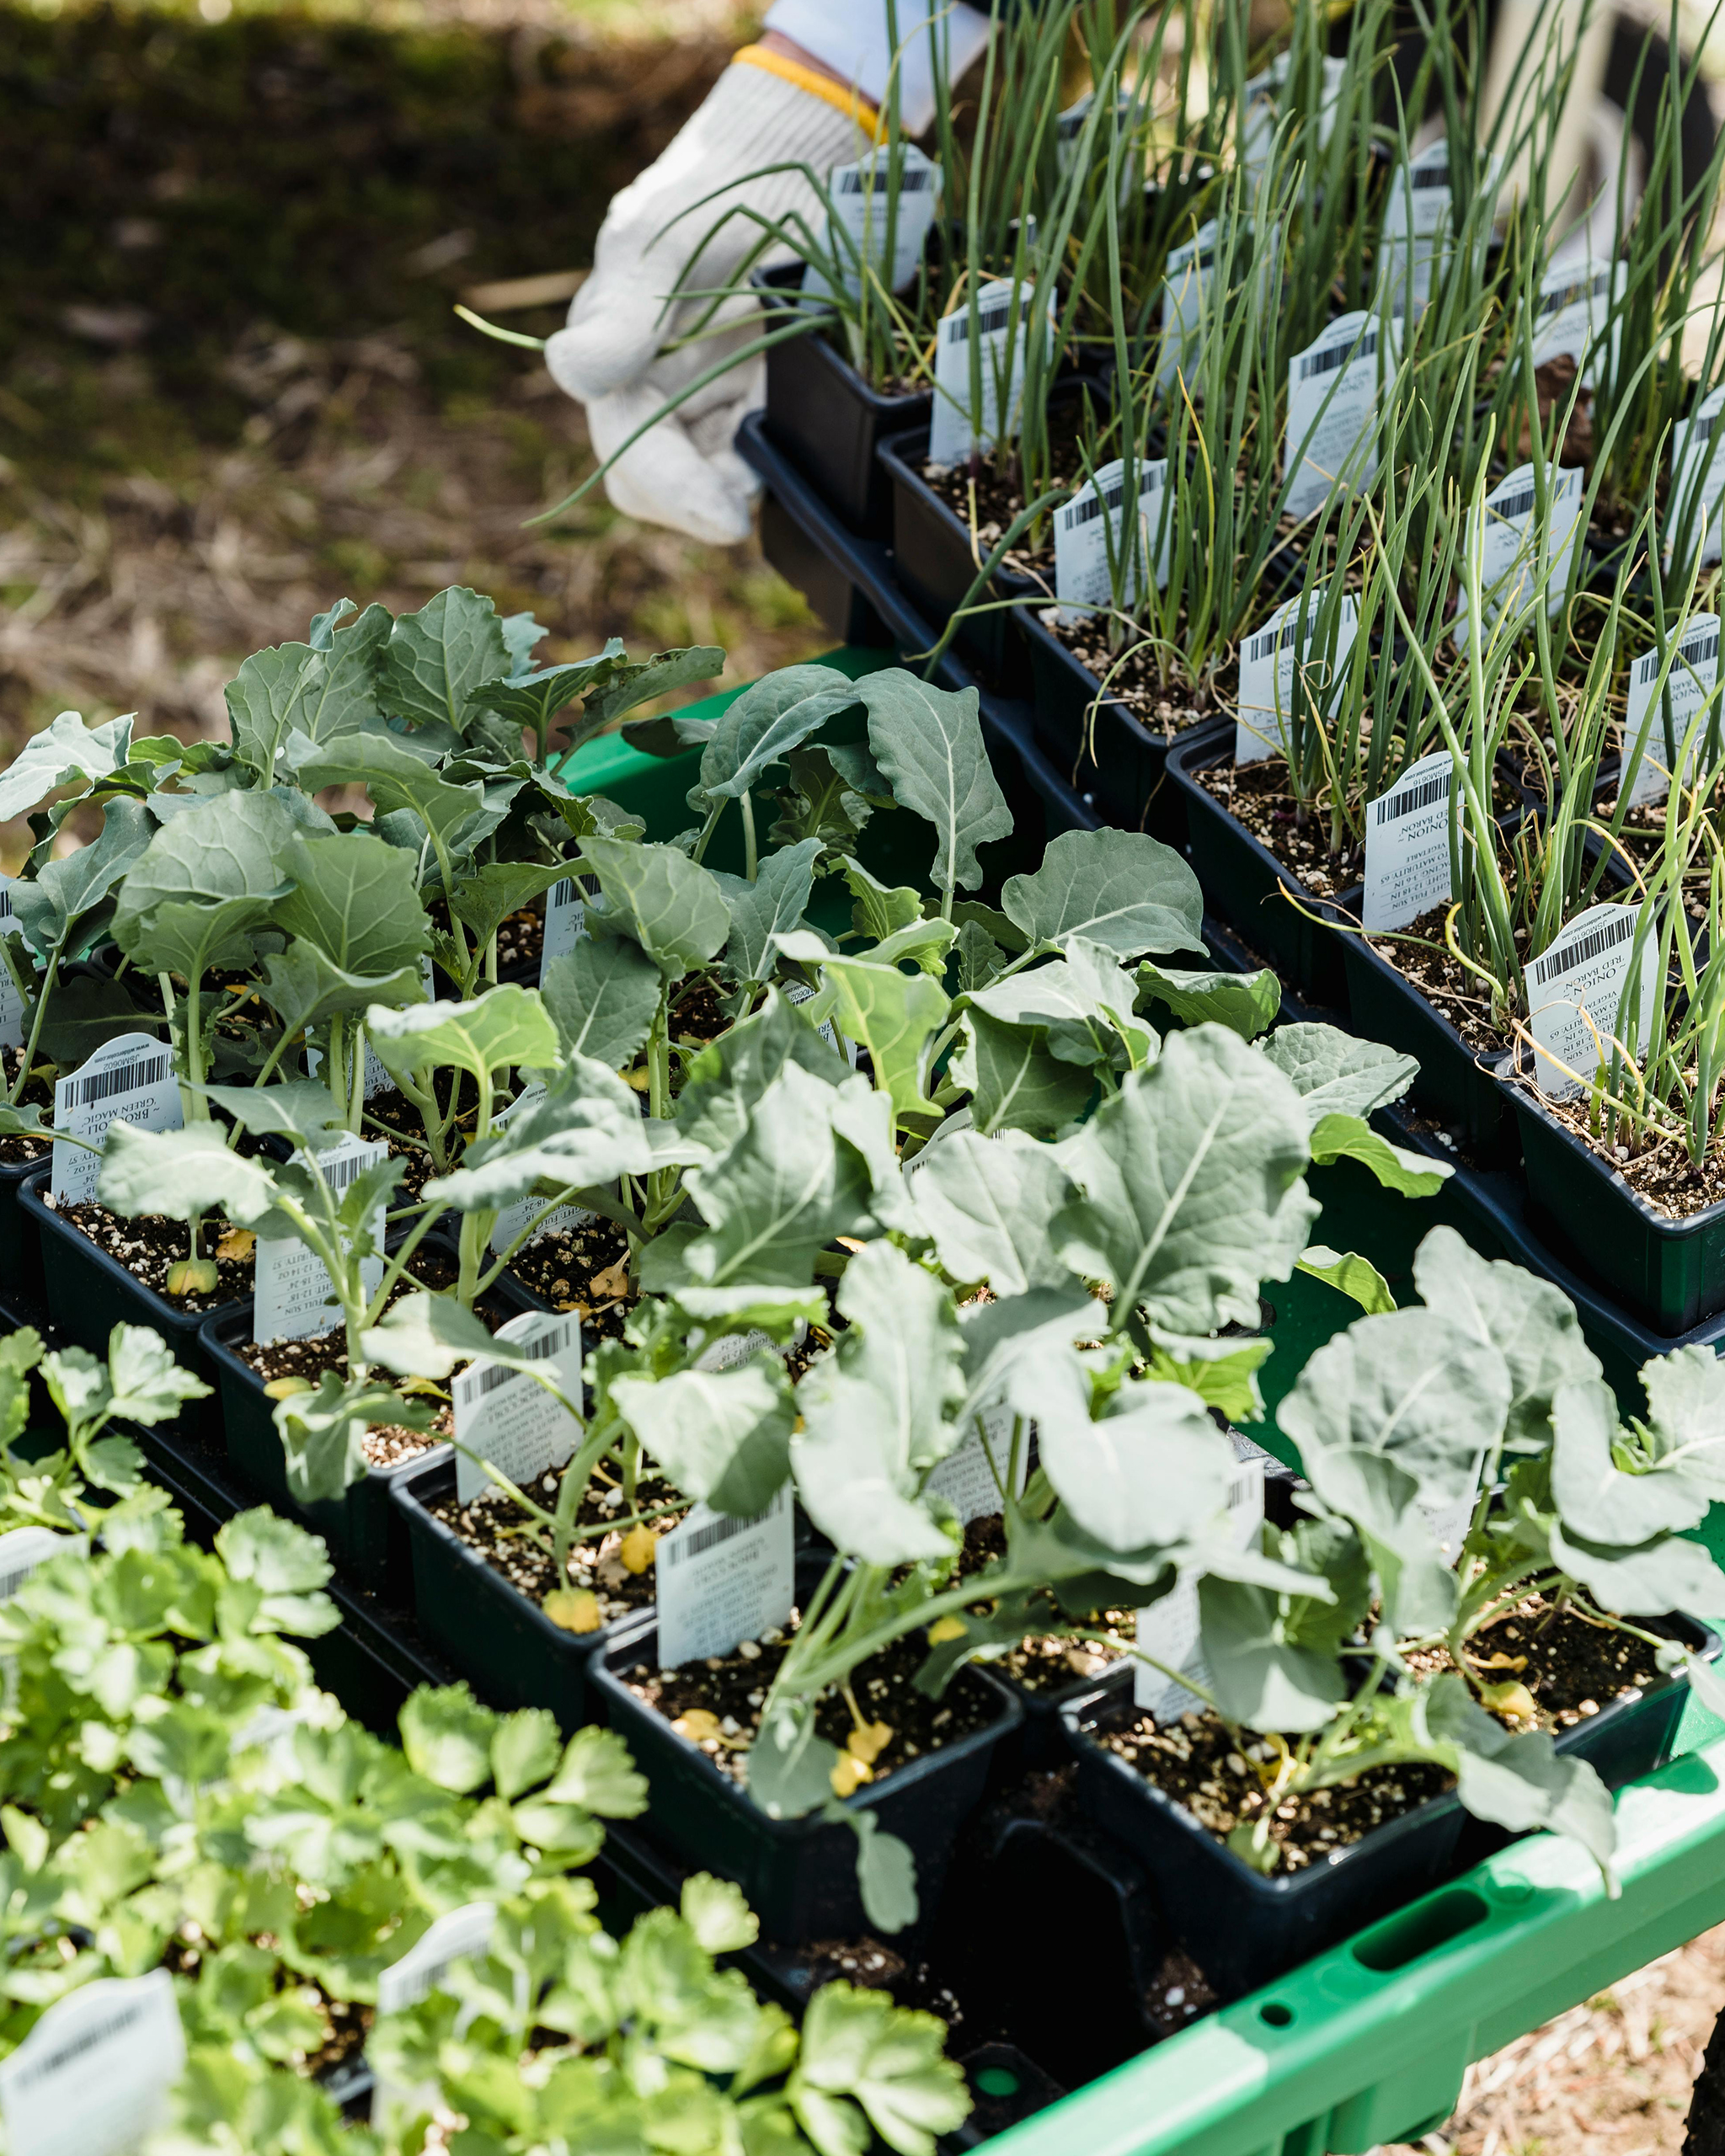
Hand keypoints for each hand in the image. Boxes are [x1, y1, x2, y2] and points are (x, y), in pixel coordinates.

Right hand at [547, 49, 871, 544]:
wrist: (791, 162)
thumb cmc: (717, 189)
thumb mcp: (666, 240)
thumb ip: (625, 312)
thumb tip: (571, 372)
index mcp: (613, 359)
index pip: (629, 454)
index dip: (674, 493)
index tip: (727, 518)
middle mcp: (654, 392)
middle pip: (664, 488)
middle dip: (707, 504)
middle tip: (757, 501)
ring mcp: (710, 403)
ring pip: (716, 483)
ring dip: (747, 486)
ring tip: (788, 459)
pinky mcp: (760, 404)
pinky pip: (760, 458)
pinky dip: (780, 462)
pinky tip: (807, 443)